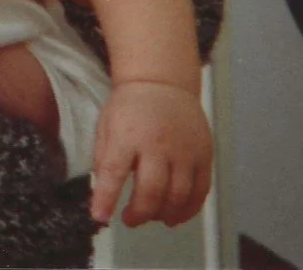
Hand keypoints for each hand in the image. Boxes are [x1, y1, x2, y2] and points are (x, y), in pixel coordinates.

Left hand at [90, 81, 212, 227]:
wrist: (162, 84)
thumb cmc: (129, 108)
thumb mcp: (106, 126)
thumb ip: (104, 159)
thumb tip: (102, 195)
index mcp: (126, 133)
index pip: (113, 171)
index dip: (106, 198)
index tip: (101, 216)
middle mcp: (157, 143)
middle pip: (152, 190)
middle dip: (140, 213)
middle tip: (129, 220)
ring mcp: (184, 149)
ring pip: (178, 195)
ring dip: (164, 214)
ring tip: (153, 216)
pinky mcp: (203, 154)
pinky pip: (200, 191)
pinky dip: (188, 210)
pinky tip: (175, 214)